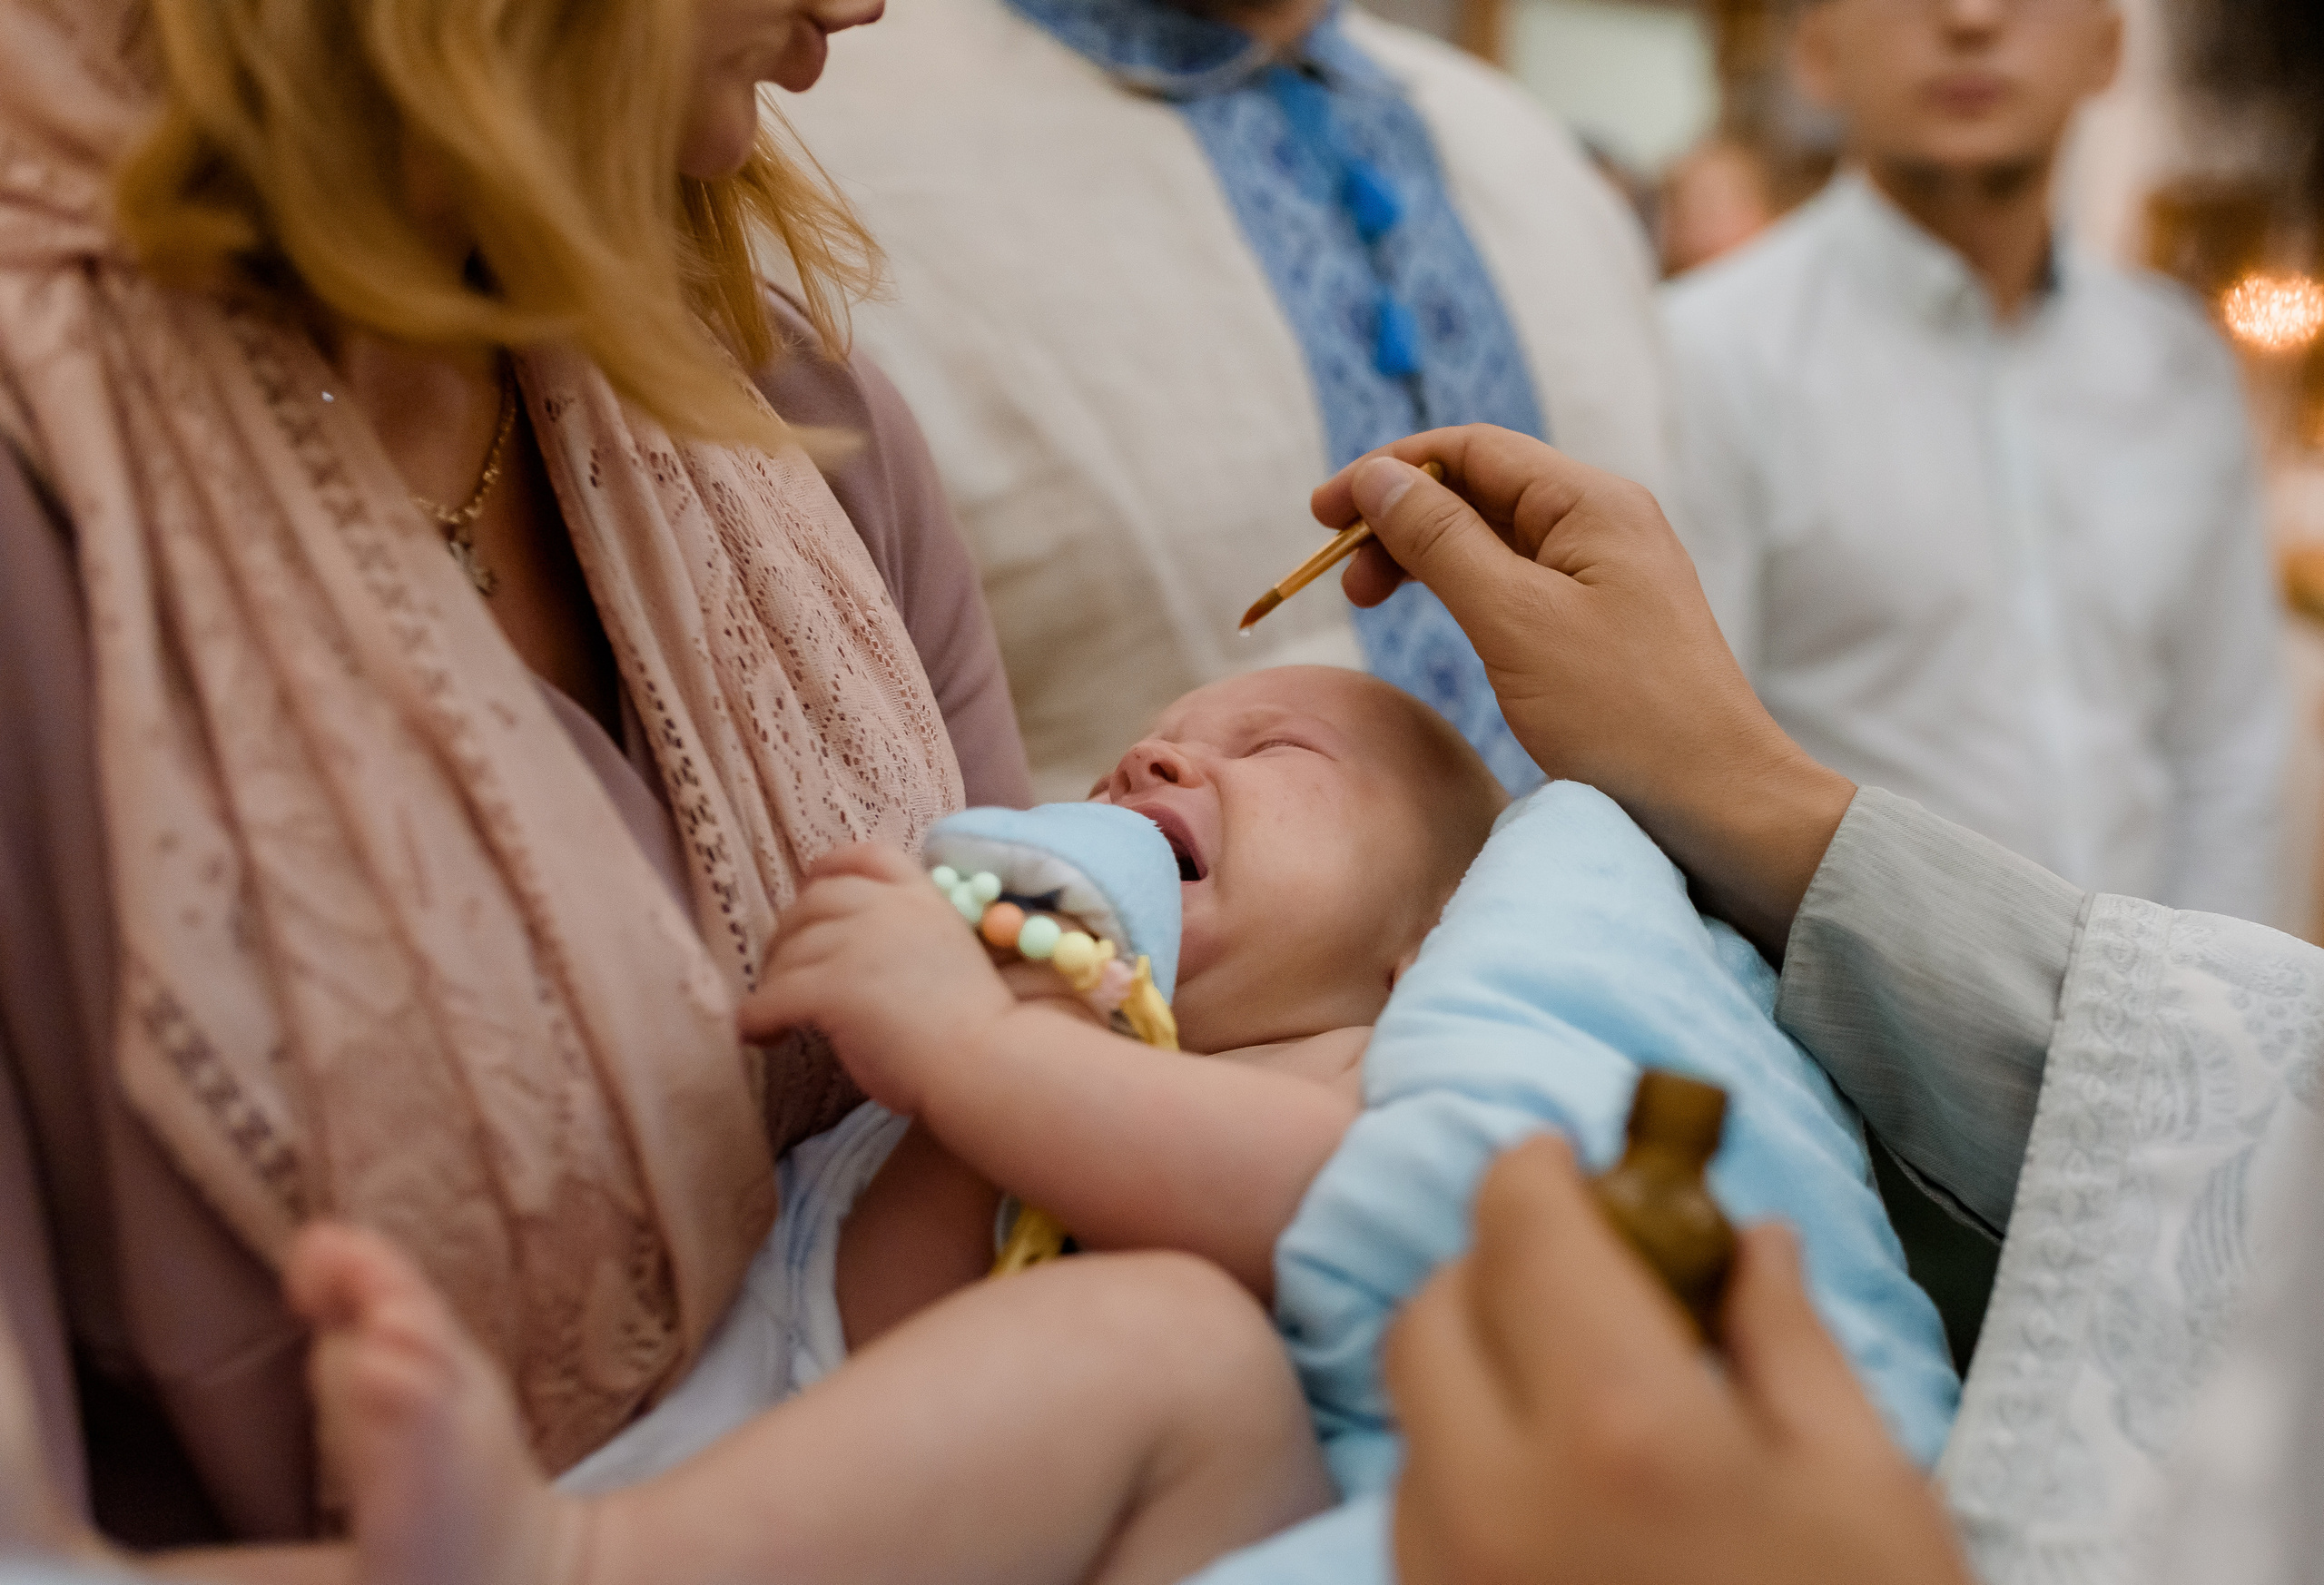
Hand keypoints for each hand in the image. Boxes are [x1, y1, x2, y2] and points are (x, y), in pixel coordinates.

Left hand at [740, 844, 1016, 1116]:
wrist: (988, 1062)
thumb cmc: (980, 1028)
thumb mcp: (950, 955)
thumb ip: (908, 940)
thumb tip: (857, 955)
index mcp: (923, 898)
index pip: (867, 856)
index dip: (831, 866)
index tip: (810, 882)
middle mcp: (888, 908)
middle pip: (815, 900)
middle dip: (790, 931)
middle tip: (782, 967)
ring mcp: (858, 943)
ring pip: (790, 950)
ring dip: (773, 979)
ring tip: (771, 1013)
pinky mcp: (834, 986)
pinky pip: (774, 996)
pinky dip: (757, 1016)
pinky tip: (759, 1036)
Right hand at [1313, 426, 1853, 955]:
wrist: (1717, 804)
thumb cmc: (1622, 715)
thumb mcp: (1513, 620)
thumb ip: (1440, 540)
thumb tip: (1380, 479)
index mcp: (1591, 502)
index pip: (1469, 451)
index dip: (1387, 472)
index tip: (1322, 516)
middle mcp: (1604, 522)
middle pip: (1478, 489)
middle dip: (1400, 520)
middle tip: (1345, 582)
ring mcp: (1608, 572)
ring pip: (1494, 537)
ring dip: (1425, 557)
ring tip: (1372, 602)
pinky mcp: (1605, 621)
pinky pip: (1518, 581)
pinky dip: (1463, 589)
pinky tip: (1440, 617)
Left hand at [1384, 1136, 1970, 1584]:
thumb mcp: (1870, 1487)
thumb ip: (1784, 1337)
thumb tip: (1742, 1234)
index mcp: (1618, 1424)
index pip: (1518, 1224)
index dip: (1540, 1171)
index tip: (1574, 1161)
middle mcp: (1493, 1488)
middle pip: (1434, 1305)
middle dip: (1502, 1265)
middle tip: (1589, 1275)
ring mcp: (1445, 1569)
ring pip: (1412, 1403)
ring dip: (1477, 1358)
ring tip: (1585, 1387)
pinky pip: (1418, 1497)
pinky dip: (1465, 1454)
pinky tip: (1560, 1486)